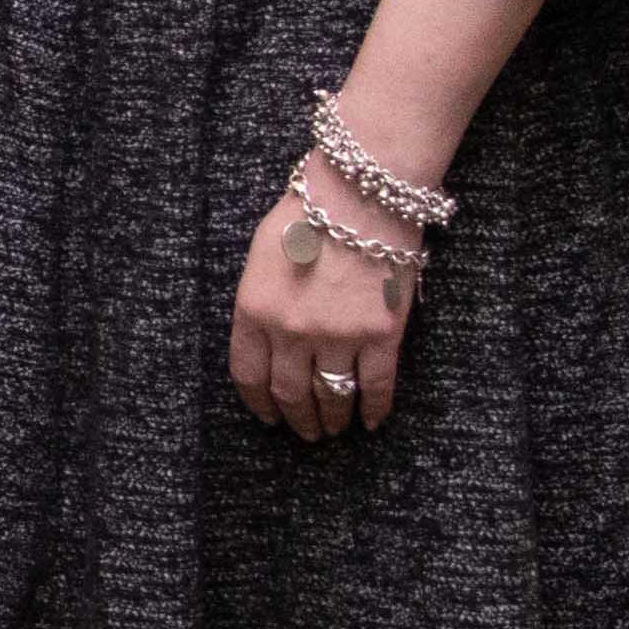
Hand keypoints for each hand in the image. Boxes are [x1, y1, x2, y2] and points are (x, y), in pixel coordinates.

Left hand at [228, 158, 415, 439]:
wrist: (360, 197)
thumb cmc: (307, 216)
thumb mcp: (259, 257)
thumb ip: (260, 301)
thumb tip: (266, 335)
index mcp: (253, 310)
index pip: (248, 375)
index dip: (259, 403)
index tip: (267, 416)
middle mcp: (290, 331)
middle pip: (290, 393)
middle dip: (296, 418)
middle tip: (304, 432)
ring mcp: (336, 335)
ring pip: (331, 396)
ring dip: (331, 419)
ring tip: (333, 429)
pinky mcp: (380, 335)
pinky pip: (376, 386)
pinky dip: (374, 410)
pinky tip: (371, 422)